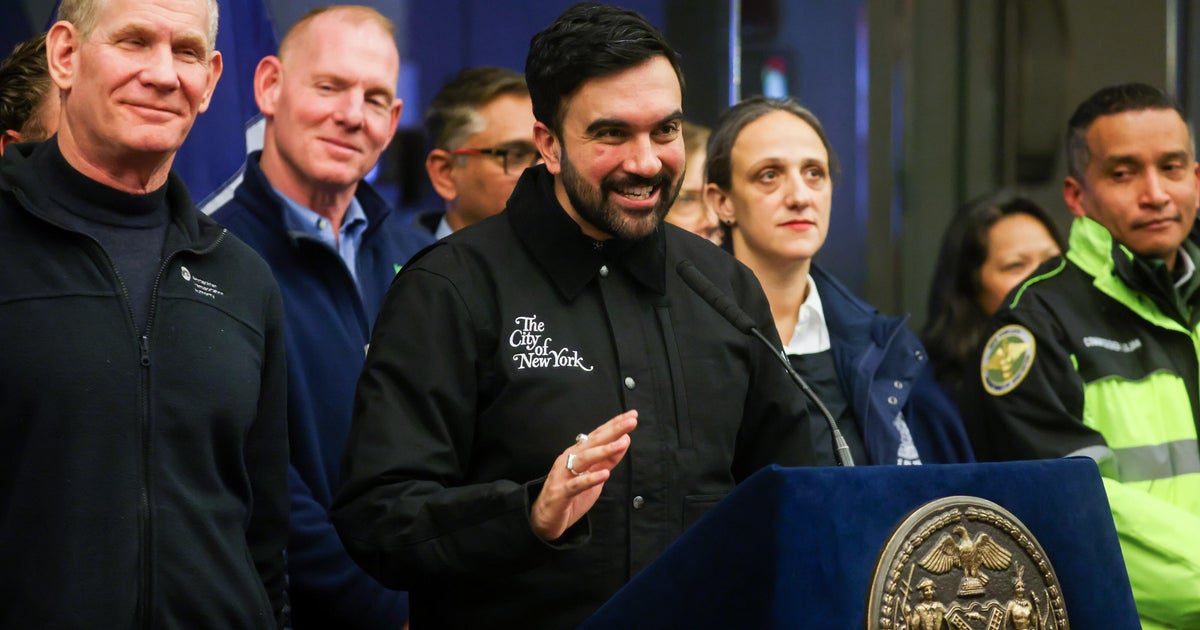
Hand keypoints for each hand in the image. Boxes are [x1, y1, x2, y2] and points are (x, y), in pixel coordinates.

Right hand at [530, 410, 636, 540]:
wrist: (545, 518)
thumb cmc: (570, 494)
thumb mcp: (594, 475)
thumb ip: (607, 460)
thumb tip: (624, 441)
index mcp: (578, 453)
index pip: (598, 435)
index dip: (614, 424)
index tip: (632, 415)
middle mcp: (569, 459)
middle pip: (593, 442)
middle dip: (613, 431)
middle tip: (631, 422)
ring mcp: (563, 475)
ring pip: (585, 459)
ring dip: (604, 450)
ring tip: (621, 443)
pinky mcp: (560, 492)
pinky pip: (576, 484)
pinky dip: (590, 479)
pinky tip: (604, 474)